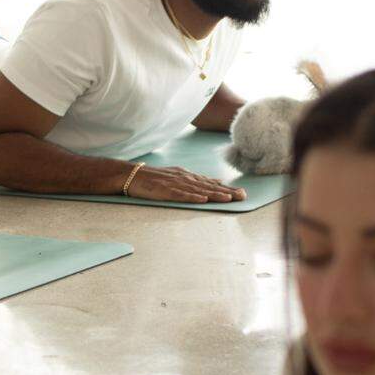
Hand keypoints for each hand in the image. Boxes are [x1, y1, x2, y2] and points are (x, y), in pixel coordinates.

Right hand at [129, 165, 246, 204]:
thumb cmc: (152, 177)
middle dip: (226, 191)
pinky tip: (202, 199)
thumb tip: (212, 183)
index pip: (210, 182)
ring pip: (198, 190)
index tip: (241, 192)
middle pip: (208, 186)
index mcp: (186, 176)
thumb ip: (193, 180)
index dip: (226, 188)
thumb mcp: (175, 175)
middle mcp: (184, 178)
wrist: (131, 175)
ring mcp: (175, 184)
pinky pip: (180, 195)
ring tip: (229, 198)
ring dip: (214, 194)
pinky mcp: (165, 190)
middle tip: (242, 196)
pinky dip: (192, 197)